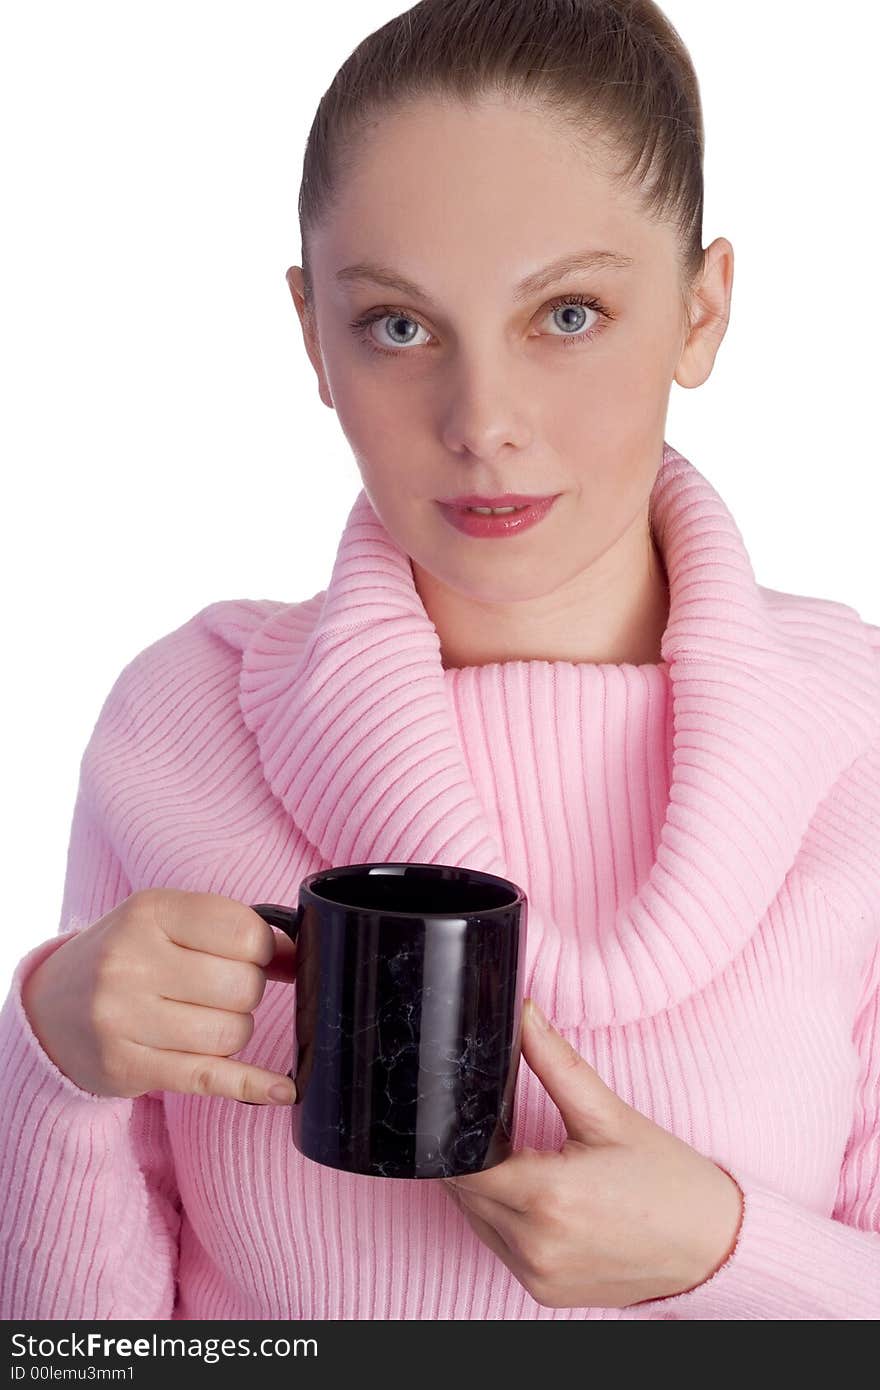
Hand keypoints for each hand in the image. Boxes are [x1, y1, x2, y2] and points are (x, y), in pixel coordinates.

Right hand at [20, 888, 299, 1105]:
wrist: (51, 1005)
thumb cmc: (127, 956)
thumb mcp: (168, 922)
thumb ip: (232, 930)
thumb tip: (295, 955)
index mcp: (149, 912)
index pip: (244, 933)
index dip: (263, 949)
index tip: (252, 955)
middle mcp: (130, 963)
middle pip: (243, 987)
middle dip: (248, 991)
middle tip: (221, 989)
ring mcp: (124, 1018)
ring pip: (232, 1034)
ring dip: (235, 1030)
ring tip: (205, 1018)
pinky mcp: (127, 1067)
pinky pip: (209, 1079)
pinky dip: (253, 1086)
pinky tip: (282, 1089)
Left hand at [441, 998, 743, 1308]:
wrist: (715, 1247)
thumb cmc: (669, 1181)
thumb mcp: (610, 1114)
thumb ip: (555, 1060)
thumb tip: (524, 1013)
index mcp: (549, 1196)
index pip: (464, 1162)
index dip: (460, 1131)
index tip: (474, 1106)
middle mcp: (536, 1244)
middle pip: (465, 1191)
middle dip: (472, 1155)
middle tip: (504, 1126)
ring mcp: (538, 1275)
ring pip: (476, 1220)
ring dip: (485, 1188)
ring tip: (525, 1159)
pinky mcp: (544, 1292)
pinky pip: (499, 1246)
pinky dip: (504, 1219)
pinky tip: (535, 1195)